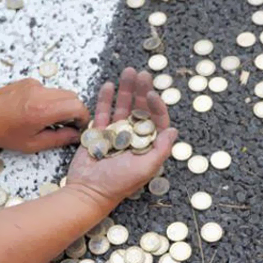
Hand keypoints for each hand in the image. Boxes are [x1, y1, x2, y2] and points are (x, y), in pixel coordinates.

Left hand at [0, 79, 89, 152]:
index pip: (78, 107)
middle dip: (74, 111)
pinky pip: (49, 91)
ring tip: (48, 119)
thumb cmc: (2, 132)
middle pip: (73, 97)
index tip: (78, 127)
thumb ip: (59, 139)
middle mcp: (41, 94)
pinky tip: (36, 111)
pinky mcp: (30, 82)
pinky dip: (50, 101)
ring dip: (62, 106)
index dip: (82, 118)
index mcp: (43, 110)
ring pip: (62, 93)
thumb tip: (75, 136)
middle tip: (65, 125)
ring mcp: (35, 86)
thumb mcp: (32, 144)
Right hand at [65, 68, 177, 207]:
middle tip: (142, 73)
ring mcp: (116, 133)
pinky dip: (105, 99)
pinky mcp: (99, 133)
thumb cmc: (118, 183)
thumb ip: (161, 149)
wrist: (88, 190)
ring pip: (122, 106)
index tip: (151, 95)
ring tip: (128, 71)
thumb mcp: (146, 168)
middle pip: (140, 109)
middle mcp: (133, 137)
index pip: (156, 121)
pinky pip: (103, 112)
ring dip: (125, 89)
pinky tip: (108, 85)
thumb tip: (174, 130)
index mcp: (147, 145)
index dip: (156, 106)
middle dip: (141, 90)